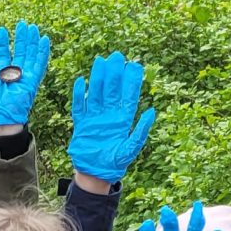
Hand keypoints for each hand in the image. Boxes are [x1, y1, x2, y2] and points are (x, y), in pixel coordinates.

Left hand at [0, 20, 50, 129]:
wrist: (0, 118)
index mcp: (1, 73)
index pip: (3, 53)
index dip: (3, 41)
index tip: (2, 30)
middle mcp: (14, 73)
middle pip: (18, 51)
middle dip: (20, 38)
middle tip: (21, 24)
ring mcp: (24, 76)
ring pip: (30, 55)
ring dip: (31, 41)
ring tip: (32, 27)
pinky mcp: (33, 80)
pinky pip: (40, 64)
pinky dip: (43, 52)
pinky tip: (44, 40)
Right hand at [67, 51, 155, 184]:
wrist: (95, 174)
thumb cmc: (115, 164)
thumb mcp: (131, 148)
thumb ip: (140, 131)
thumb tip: (152, 111)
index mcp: (122, 120)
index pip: (128, 96)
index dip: (131, 81)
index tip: (134, 65)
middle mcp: (109, 116)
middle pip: (111, 90)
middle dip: (114, 73)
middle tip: (117, 56)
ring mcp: (94, 119)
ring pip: (96, 94)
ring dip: (98, 78)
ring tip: (100, 61)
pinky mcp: (82, 125)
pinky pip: (79, 107)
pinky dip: (79, 95)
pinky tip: (81, 82)